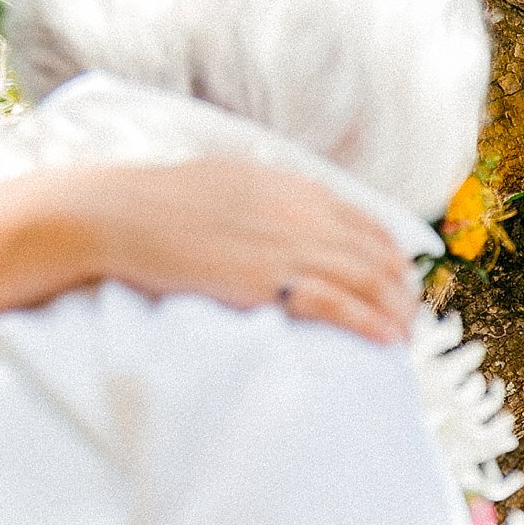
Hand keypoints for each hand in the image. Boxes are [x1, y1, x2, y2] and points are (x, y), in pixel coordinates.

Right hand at [65, 161, 416, 343]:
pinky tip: (387, 341)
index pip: (372, 227)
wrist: (116, 214)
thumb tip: (304, 217)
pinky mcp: (270, 279)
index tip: (400, 287)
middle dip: (403, 293)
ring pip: (370, 282)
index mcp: (297, 190)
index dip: (396, 261)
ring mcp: (288, 246)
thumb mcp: (235, 183)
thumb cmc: (166, 202)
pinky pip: (338, 304)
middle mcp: (303, 214)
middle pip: (382, 258)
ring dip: (397, 313)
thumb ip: (277, 199)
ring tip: (403, 339)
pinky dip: (370, 323)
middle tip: (407, 322)